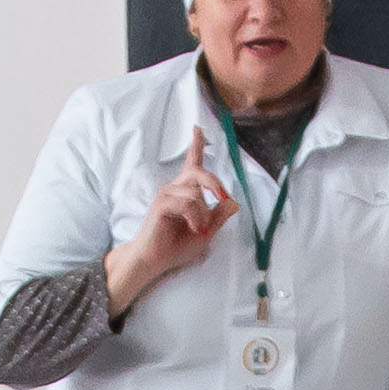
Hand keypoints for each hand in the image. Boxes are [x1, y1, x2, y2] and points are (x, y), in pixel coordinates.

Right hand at [103, 134, 232, 310]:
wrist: (155, 260)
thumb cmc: (176, 247)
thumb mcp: (205, 232)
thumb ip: (218, 217)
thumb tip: (233, 202)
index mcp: (185, 193)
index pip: (191, 163)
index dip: (195, 145)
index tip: (197, 128)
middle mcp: (174, 189)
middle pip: (198, 172)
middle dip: (213, 182)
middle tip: (223, 196)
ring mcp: (166, 195)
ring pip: (195, 194)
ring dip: (204, 214)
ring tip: (199, 229)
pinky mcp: (161, 205)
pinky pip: (187, 204)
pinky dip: (196, 218)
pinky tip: (196, 229)